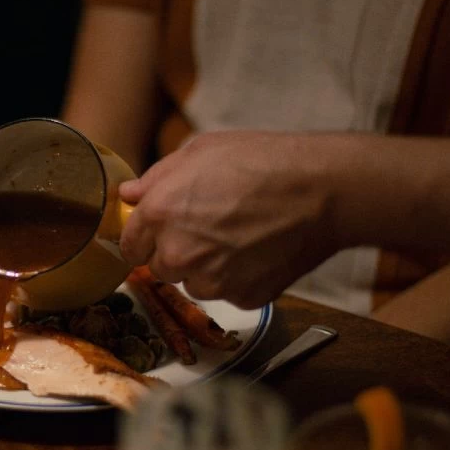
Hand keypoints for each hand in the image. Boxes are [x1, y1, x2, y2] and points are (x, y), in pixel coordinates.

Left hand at [119, 131, 341, 308]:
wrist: (320, 191)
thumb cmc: (262, 162)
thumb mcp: (201, 151)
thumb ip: (157, 177)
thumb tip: (130, 195)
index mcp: (160, 214)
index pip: (129, 246)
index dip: (144, 237)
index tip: (159, 232)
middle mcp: (178, 254)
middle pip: (160, 268)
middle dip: (176, 251)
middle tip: (209, 227)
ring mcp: (211, 281)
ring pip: (194, 284)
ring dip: (206, 269)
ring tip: (238, 237)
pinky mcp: (242, 298)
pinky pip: (228, 293)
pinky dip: (238, 278)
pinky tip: (258, 251)